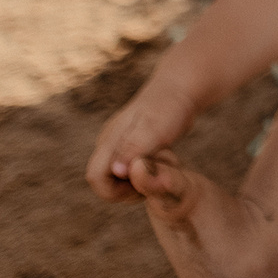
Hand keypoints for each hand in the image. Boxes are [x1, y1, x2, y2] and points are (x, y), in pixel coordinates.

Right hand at [87, 71, 198, 200]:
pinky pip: (131, 167)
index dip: (114, 190)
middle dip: (127, 189)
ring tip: (163, 166)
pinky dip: (145, 171)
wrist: (181, 86)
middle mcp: (110, 142)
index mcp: (110, 139)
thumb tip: (116, 171)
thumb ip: (134, 148)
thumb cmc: (170, 107)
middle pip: (104, 180)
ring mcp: (120, 143)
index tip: (142, 187)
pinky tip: (164, 161)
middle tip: (157, 179)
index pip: (95, 176)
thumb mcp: (155, 129)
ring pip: (118, 175)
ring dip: (138, 180)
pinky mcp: (133, 144)